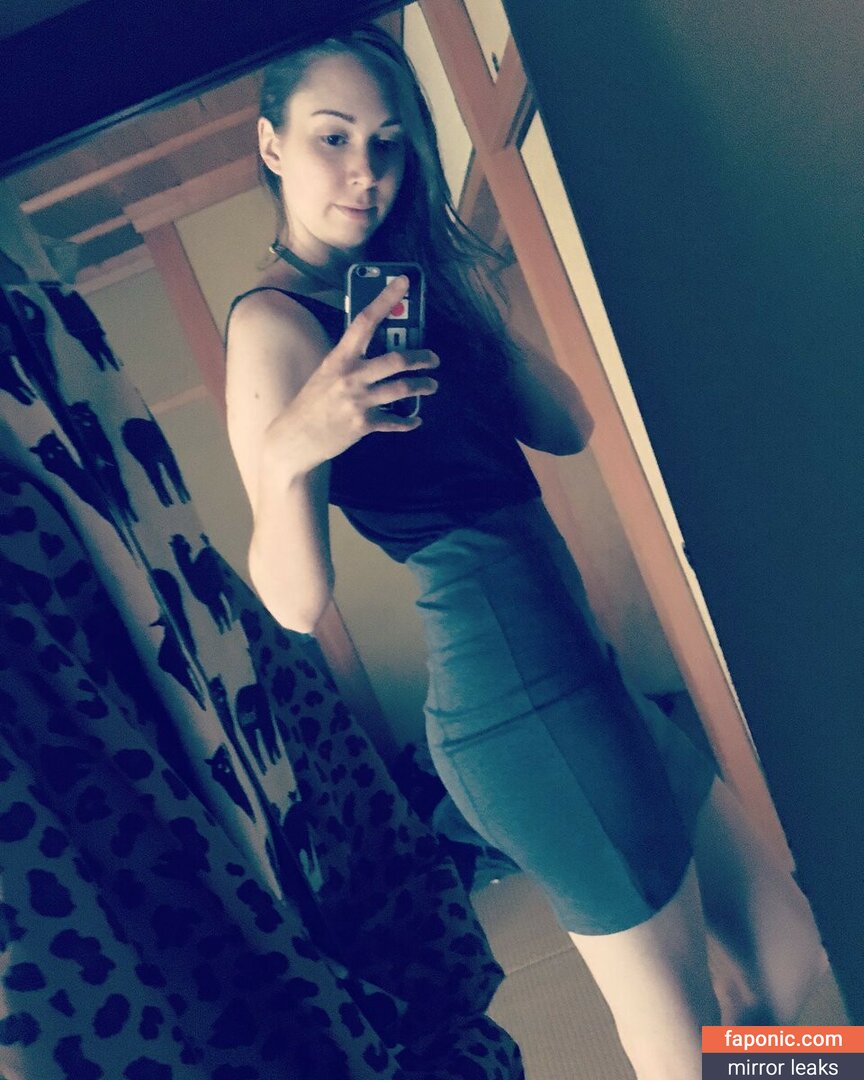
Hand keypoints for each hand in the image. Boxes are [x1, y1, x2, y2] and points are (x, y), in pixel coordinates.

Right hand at [264, 275, 438, 474]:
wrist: (293, 438)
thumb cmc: (311, 403)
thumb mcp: (326, 373)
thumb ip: (349, 361)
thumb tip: (377, 349)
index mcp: (340, 357)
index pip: (365, 320)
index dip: (386, 298)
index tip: (404, 281)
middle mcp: (351, 376)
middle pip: (396, 359)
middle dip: (422, 358)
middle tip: (434, 359)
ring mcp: (358, 401)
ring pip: (402, 389)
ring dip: (423, 386)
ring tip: (431, 385)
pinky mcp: (363, 424)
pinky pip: (395, 421)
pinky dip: (408, 421)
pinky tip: (415, 420)